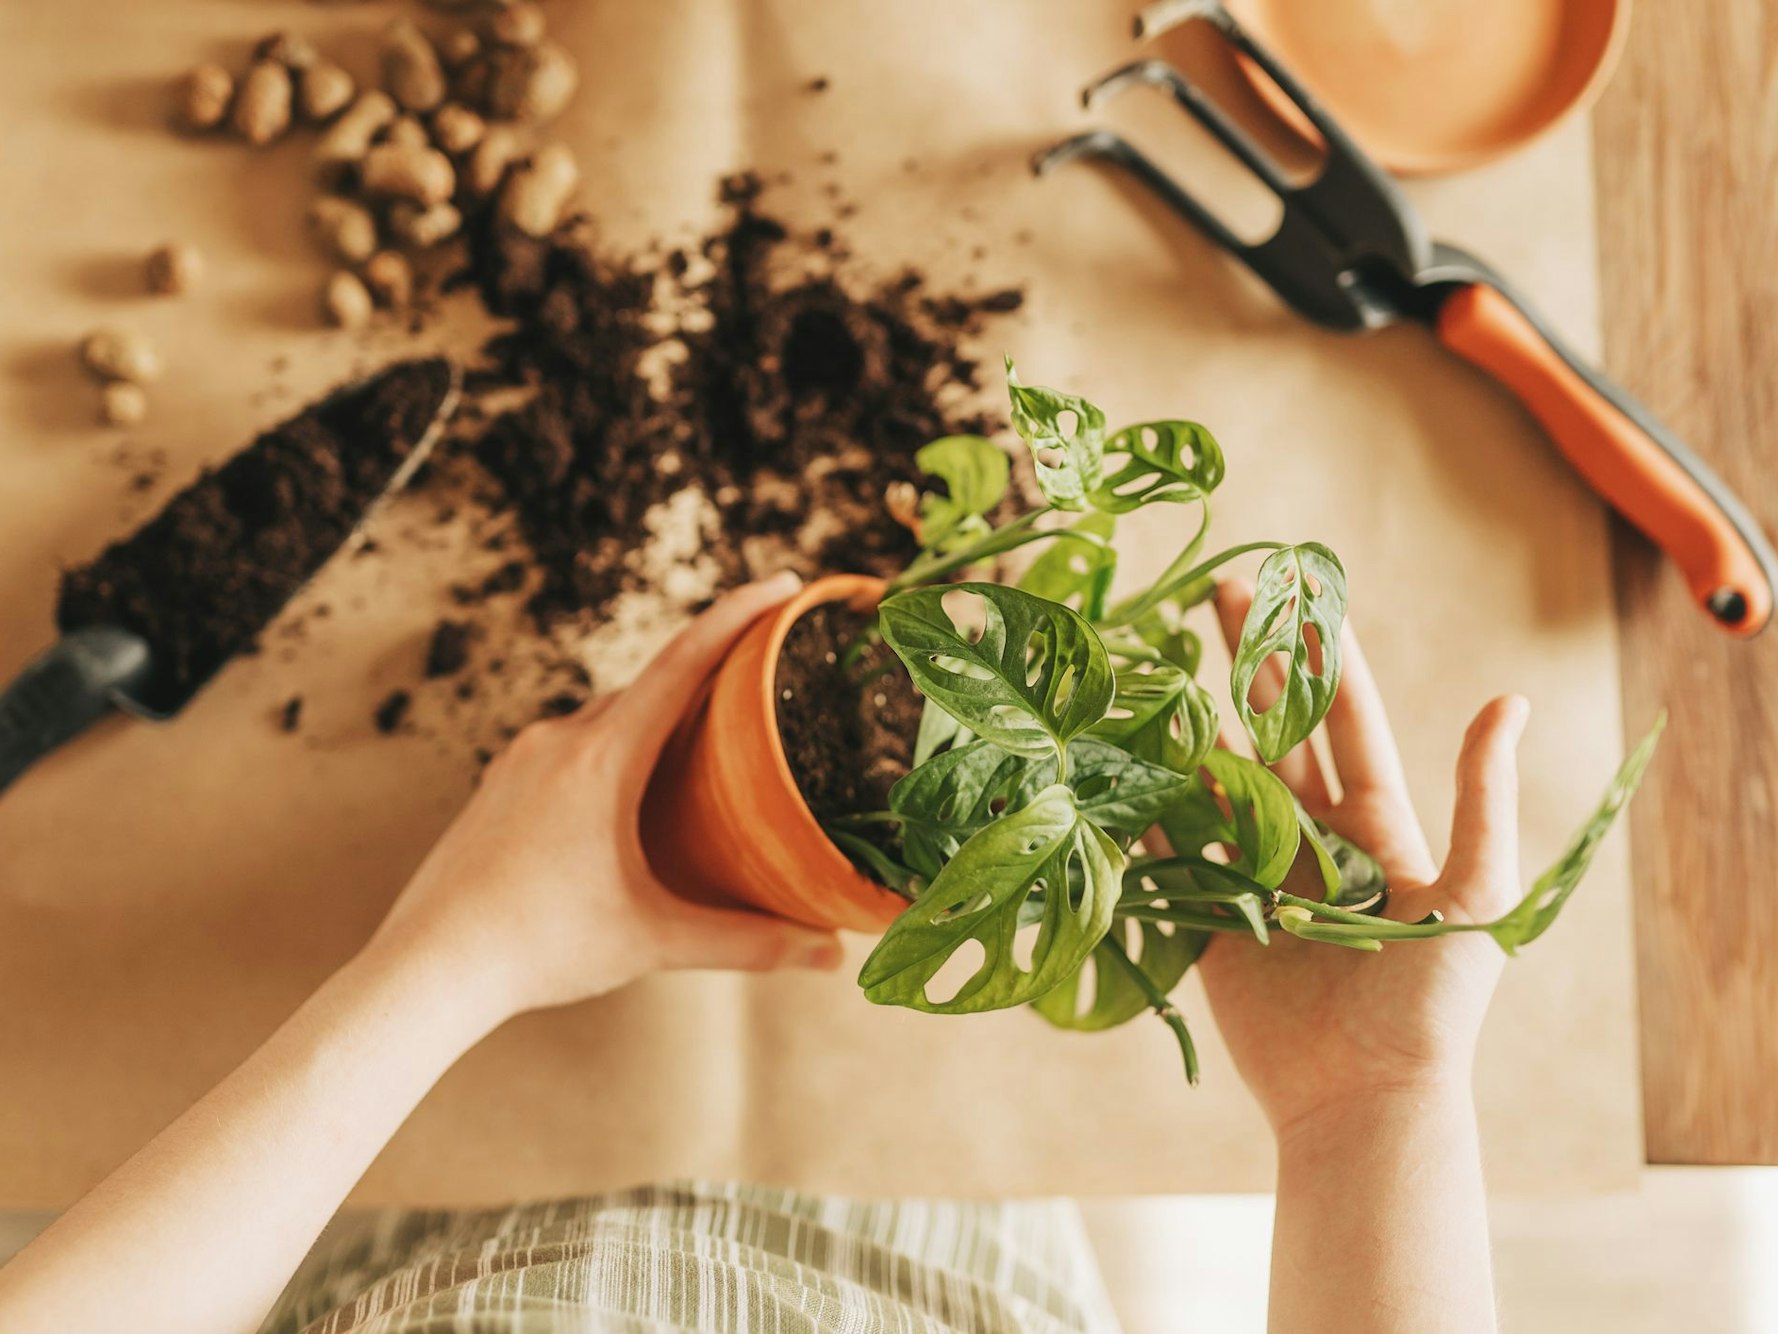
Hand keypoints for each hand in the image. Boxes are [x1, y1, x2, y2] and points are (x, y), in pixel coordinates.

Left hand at [369, 572, 843, 1024]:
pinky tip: (630, 799)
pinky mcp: (500, 784)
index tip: (783, 584)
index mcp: (603, 756)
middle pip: (651, 686)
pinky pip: (571, 745)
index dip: (740, 616)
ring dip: (658, 722)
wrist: (428, 967)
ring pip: (608, 718)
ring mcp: (522, 759)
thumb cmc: (536, 948)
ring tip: (705, 751)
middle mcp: (560, 739)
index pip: (685, 661)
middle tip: (763, 683)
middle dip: (709, 677)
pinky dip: (614, 750)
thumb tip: (830, 954)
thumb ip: (747, 942)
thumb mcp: (654, 941)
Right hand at [1198, 581, 1528, 1137]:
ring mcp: (1255, 875)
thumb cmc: (1430, 1002)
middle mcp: (1313, 840)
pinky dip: (1144, 807)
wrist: (1364, 1098)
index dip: (1320, 653)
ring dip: (1191, 723)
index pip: (1344, 719)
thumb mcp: (1477, 891)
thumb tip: (1509, 701)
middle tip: (1216, 597)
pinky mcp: (1208, 919)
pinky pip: (1169, 851)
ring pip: (1215, 780)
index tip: (1294, 588)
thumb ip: (1483, 797)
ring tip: (1160, 663)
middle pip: (1275, 731)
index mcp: (1377, 827)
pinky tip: (1121, 755)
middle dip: (1248, 662)